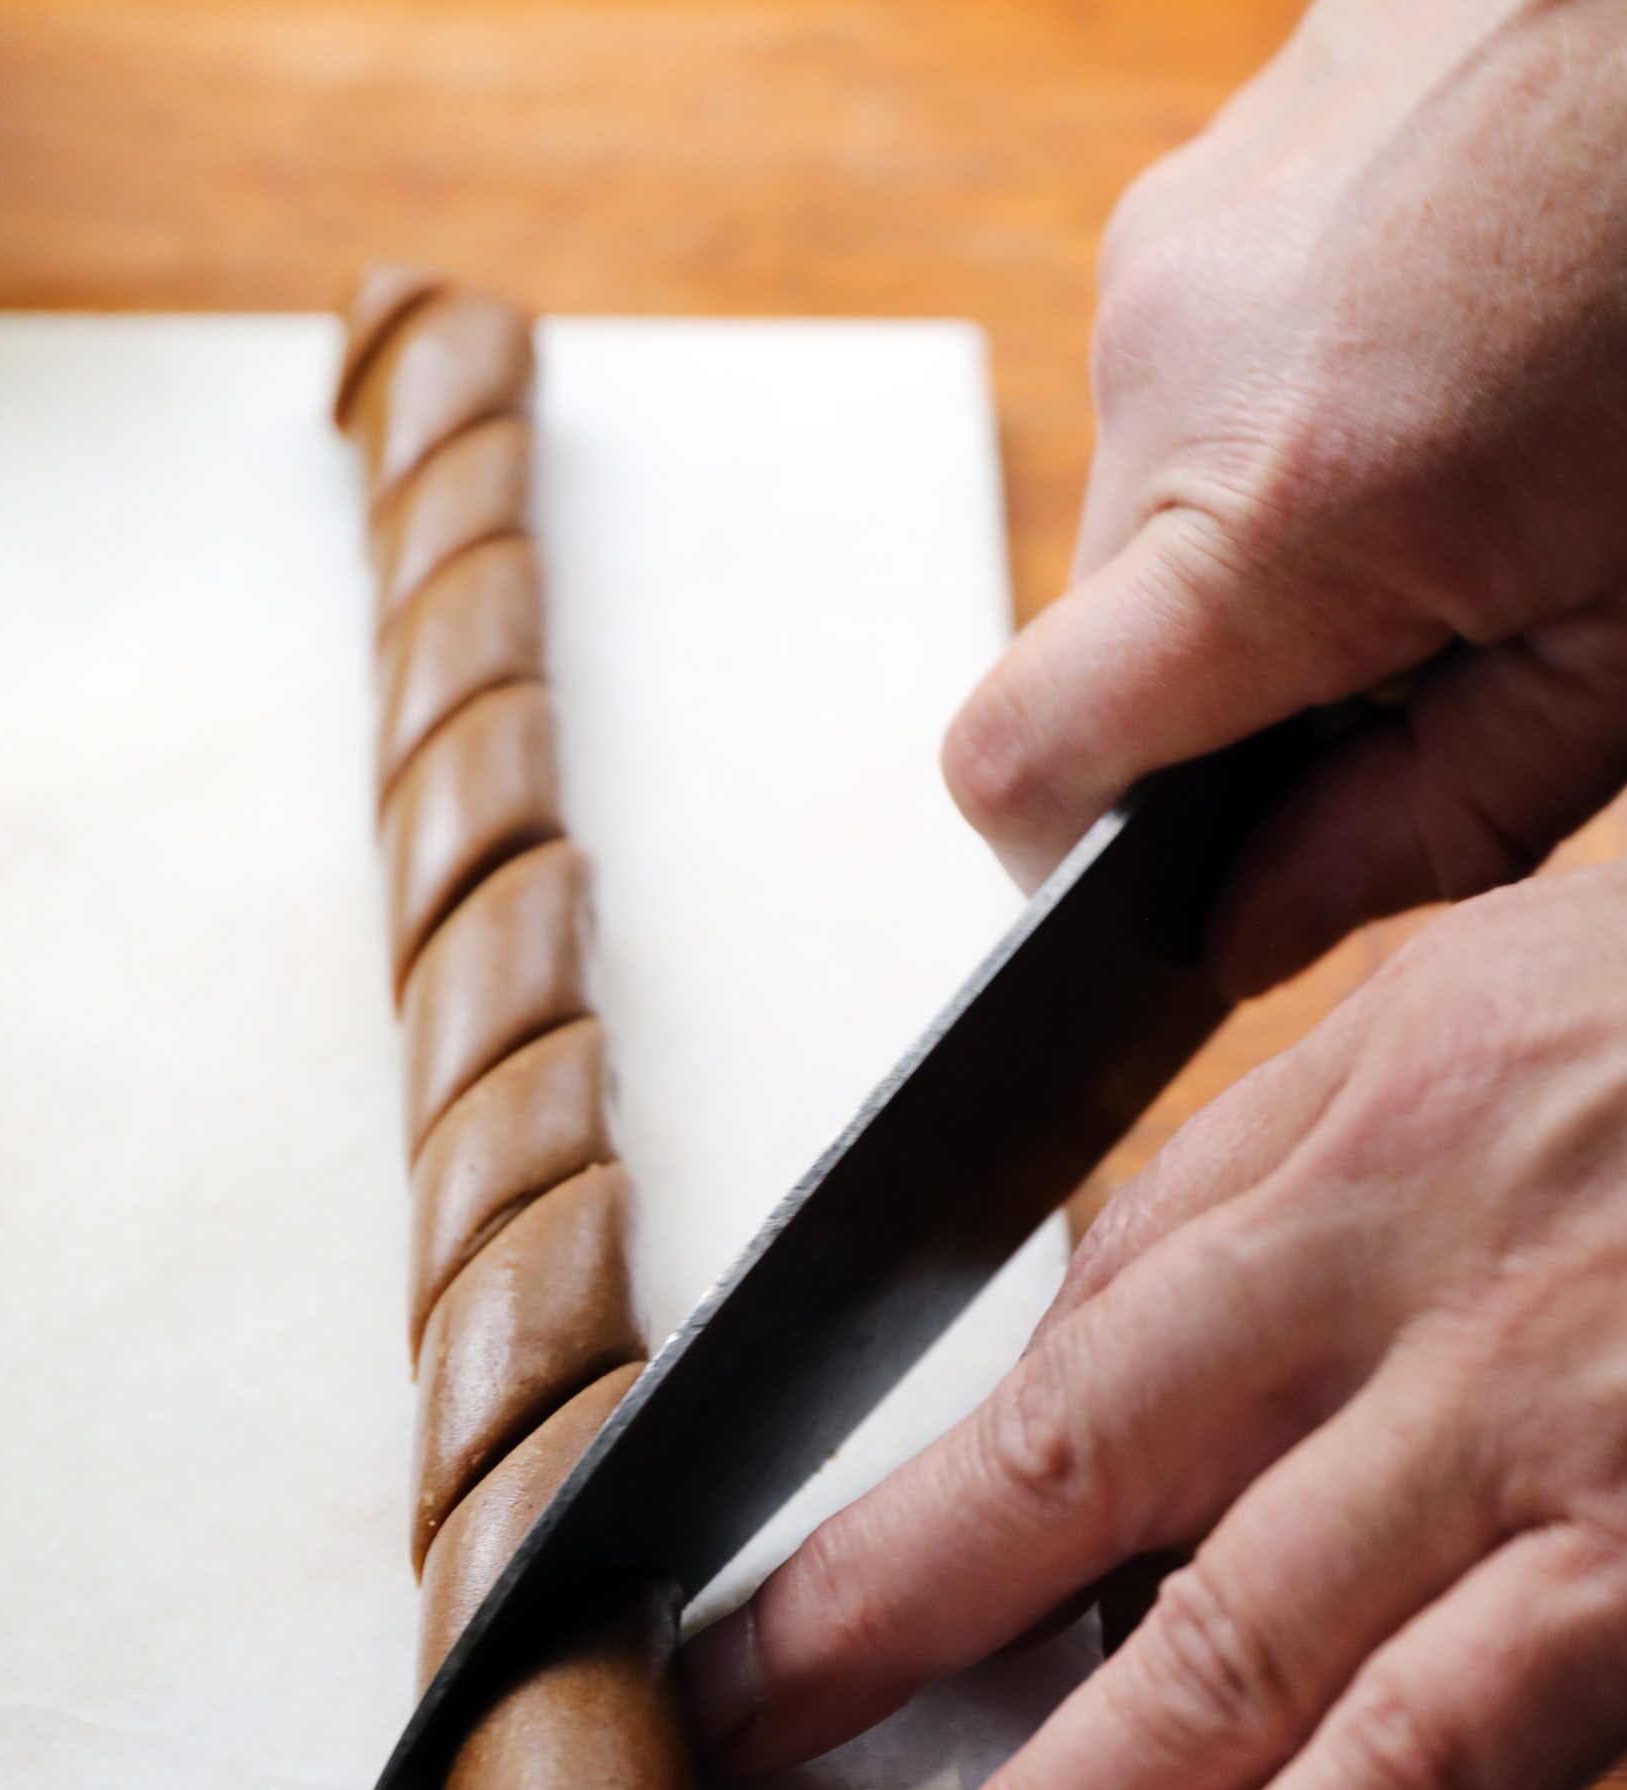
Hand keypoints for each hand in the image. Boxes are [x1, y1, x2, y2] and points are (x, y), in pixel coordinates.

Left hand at [683, 866, 1626, 1789]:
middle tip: (725, 1764)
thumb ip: (1270, 1157)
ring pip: (1236, 1659)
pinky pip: (1461, 1749)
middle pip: (1073, 1487)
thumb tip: (1079, 1320)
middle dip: (876, 1645)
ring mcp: (1551, 1441)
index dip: (893, 1496)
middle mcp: (1418, 1285)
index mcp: (1353, 1134)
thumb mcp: (1485, 991)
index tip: (770, 1603)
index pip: (1052, 1346)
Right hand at [942, 0, 1626, 993]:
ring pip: (1160, 480)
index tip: (1165, 868)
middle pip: (1105, 620)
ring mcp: (1179, 231)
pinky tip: (1459, 338)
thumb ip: (1422, 822)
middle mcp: (1174, 354)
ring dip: (1275, 515)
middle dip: (1236, 663)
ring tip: (1472, 446)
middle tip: (1437, 622)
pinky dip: (1303, 386)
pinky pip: (1201, 348)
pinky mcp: (1214, 157)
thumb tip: (1246, 930)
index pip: (1018, 758)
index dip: (1068, 853)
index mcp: (1280, 508)